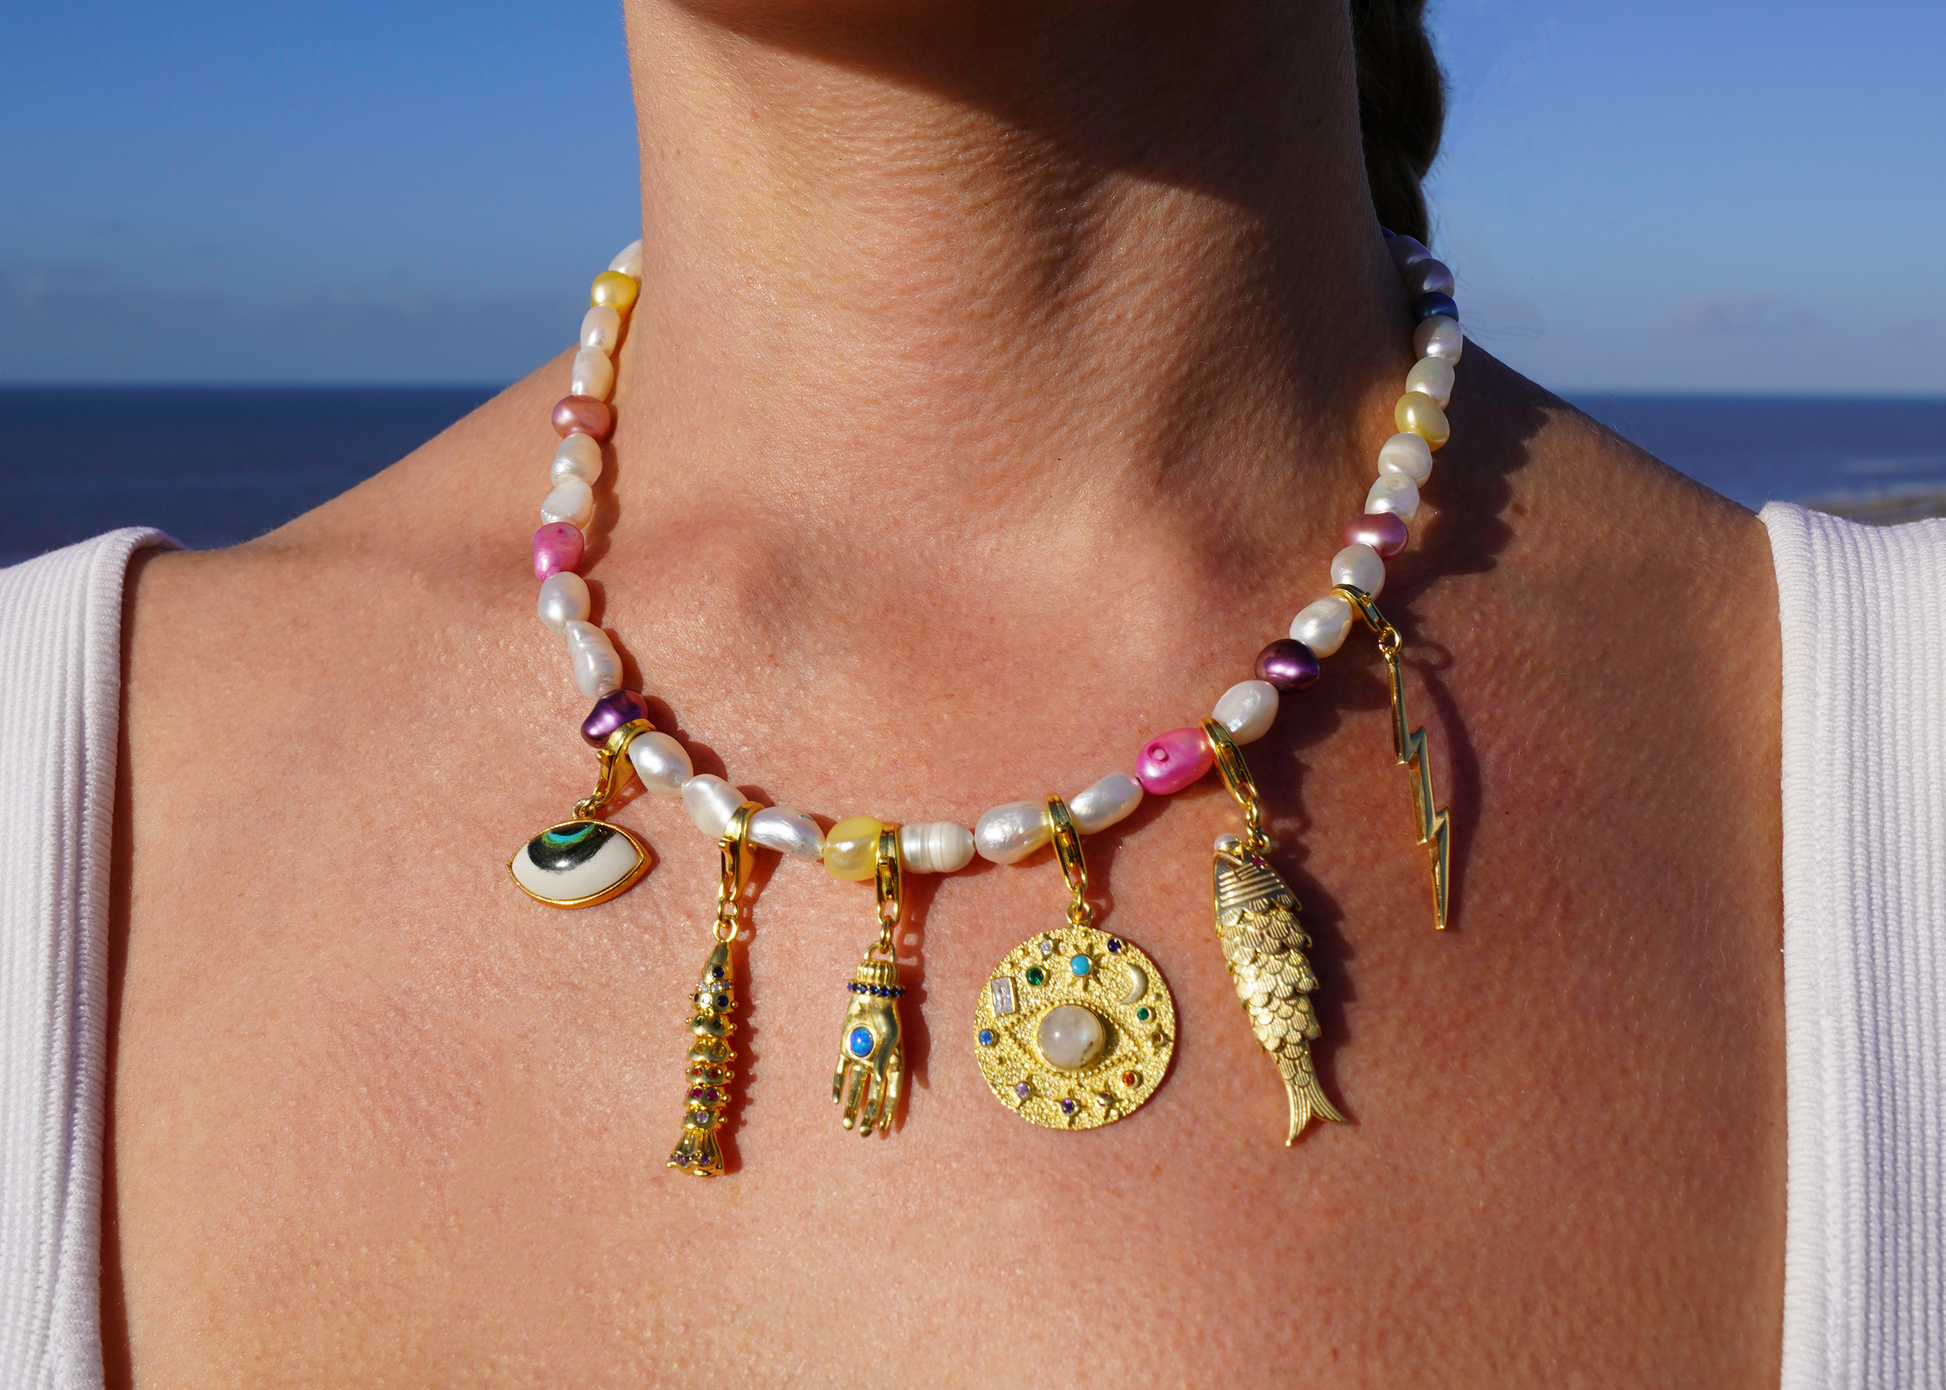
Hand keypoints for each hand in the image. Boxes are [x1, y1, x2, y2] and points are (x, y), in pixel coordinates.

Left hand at [831, 955, 904, 1136]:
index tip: (883, 1129)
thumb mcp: (890, 1038)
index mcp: (893, 1063)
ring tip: (846, 1125)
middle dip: (869, 1115)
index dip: (888, 1112)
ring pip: (856, 1088)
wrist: (872, 994)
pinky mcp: (845, 1049)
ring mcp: (860, 1057)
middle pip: (873, 1096)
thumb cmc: (887, 1015)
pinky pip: (840, 1072)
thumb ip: (885, 1059)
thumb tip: (880, 1080)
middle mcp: (877, 1064)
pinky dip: (838, 1086)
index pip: (891, 1094)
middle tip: (863, 1133)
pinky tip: (834, 1101)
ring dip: (852, 1106)